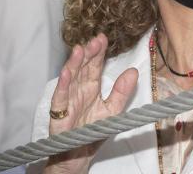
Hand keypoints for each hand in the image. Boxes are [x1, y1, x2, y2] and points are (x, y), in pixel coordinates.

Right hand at [44, 34, 138, 173]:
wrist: (79, 153)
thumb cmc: (94, 130)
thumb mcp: (114, 109)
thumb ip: (123, 92)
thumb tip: (133, 71)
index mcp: (91, 87)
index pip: (95, 65)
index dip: (98, 52)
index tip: (103, 38)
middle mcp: (78, 89)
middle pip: (83, 68)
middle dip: (88, 53)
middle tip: (95, 40)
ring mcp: (68, 99)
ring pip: (70, 78)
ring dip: (74, 63)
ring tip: (80, 49)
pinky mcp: (59, 113)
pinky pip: (60, 97)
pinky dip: (62, 85)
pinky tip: (66, 73)